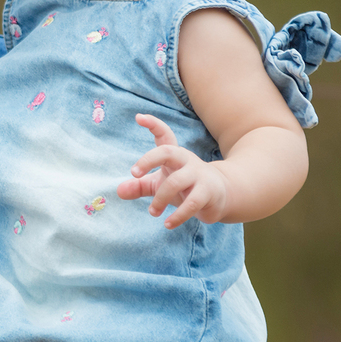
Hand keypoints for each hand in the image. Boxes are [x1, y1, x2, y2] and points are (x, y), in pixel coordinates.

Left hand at [116, 114, 229, 228]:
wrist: (221, 195)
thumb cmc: (185, 186)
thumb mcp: (160, 184)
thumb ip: (140, 186)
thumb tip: (119, 191)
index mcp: (174, 154)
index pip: (164, 135)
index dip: (153, 124)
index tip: (139, 117)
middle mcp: (186, 160)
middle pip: (167, 151)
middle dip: (148, 160)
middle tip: (134, 174)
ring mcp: (199, 175)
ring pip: (176, 183)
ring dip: (160, 199)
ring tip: (153, 212)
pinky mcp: (208, 192)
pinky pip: (192, 204)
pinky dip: (178, 216)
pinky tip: (168, 224)